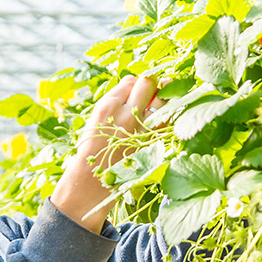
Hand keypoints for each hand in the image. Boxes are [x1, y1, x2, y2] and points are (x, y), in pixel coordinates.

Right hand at [51, 75, 164, 231]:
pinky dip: (170, 112)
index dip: (135, 83)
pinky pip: (168, 120)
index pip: (129, 81)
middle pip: (148, 84)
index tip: (137, 87)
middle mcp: (126, 114)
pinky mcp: (152, 142)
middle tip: (156, 83)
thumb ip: (112, 104)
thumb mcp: (94, 120)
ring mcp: (142, 129)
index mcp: (107, 106)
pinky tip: (171, 109)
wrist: (91, 180)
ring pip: (162, 99)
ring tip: (168, 88)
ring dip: (166, 92)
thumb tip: (132, 88)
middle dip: (153, 81)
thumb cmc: (91, 150)